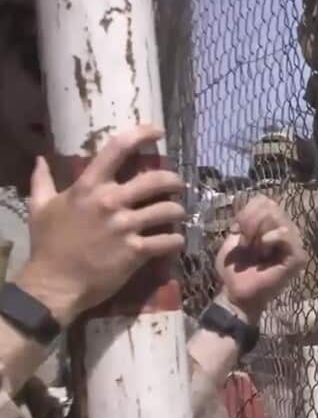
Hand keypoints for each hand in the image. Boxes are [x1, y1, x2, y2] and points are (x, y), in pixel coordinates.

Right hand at [17, 125, 186, 325]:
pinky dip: (177, 240)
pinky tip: (175, 240)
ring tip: (177, 214)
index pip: (118, 148)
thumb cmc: (48, 245)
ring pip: (169, 210)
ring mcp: (125, 227)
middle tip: (177, 185)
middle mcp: (110, 202)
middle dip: (174, 180)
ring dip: (178, 212)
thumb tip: (40, 159)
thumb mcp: (40, 208)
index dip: (142, 134)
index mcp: (88, 187)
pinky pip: (169, 240)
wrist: (52, 285)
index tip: (157, 132)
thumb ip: (43, 181)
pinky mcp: (136, 251)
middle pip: (157, 179)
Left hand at [214, 196, 305, 319]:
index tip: (238, 232)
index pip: (264, 200)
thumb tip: (256, 206)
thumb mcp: (233, 239)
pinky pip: (284, 233)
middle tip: (246, 244)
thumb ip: (244, 219)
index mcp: (273, 226)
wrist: (236, 294)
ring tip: (255, 251)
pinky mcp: (298, 256)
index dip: (246, 212)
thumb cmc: (235, 271)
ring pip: (277, 217)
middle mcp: (287, 231)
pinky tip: (263, 253)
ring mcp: (295, 243)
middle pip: (270, 205)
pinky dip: (268, 239)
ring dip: (257, 234)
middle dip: (250, 222)